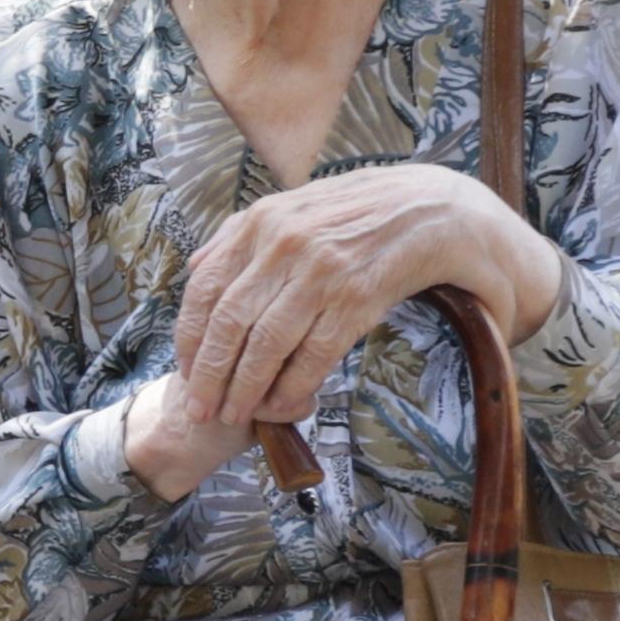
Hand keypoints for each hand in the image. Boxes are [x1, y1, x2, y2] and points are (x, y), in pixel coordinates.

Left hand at [151, 163, 568, 474]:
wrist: (433, 208)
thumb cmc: (359, 212)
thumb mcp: (293, 205)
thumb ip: (241, 234)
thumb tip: (196, 266)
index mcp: (261, 222)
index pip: (206, 289)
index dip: (191, 338)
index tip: (186, 371)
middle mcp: (285, 245)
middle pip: (230, 324)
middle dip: (210, 374)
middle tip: (202, 408)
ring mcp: (321, 272)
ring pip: (267, 344)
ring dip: (246, 388)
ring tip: (236, 415)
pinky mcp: (357, 297)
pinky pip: (314, 352)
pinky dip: (293, 385)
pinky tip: (282, 405)